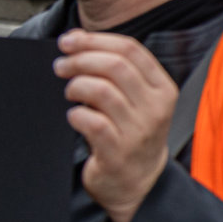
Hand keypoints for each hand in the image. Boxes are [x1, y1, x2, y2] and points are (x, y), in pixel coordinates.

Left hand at [56, 30, 176, 221]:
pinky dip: (74, 115)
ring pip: (100, 90)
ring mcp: (138, 130)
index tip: (69, 41)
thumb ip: (113, 70)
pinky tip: (73, 118)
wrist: (136, 182)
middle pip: (114, 65)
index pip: (130, 49)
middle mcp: (155, 107)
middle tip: (60, 66)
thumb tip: (76, 38)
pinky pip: (91, 122)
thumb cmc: (128, 134)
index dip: (94, 40)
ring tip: (69, 93)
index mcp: (162, 88)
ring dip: (75, 86)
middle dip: (79, 60)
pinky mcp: (117, 151)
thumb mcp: (134, 100)